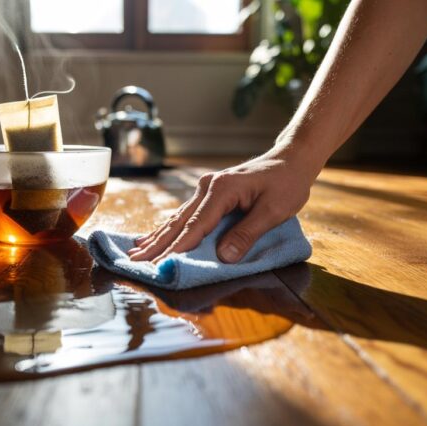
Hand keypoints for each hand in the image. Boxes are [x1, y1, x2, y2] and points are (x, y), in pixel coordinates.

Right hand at [128, 144, 319, 263]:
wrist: (291, 160)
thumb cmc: (286, 184)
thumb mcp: (274, 211)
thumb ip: (247, 234)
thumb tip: (223, 257)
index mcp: (221, 191)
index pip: (195, 226)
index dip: (177, 248)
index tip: (160, 265)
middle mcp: (206, 188)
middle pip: (178, 222)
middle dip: (156, 245)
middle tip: (135, 263)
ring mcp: (204, 189)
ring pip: (176, 218)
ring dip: (156, 238)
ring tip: (135, 253)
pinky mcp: (208, 194)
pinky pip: (183, 215)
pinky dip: (167, 229)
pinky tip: (152, 237)